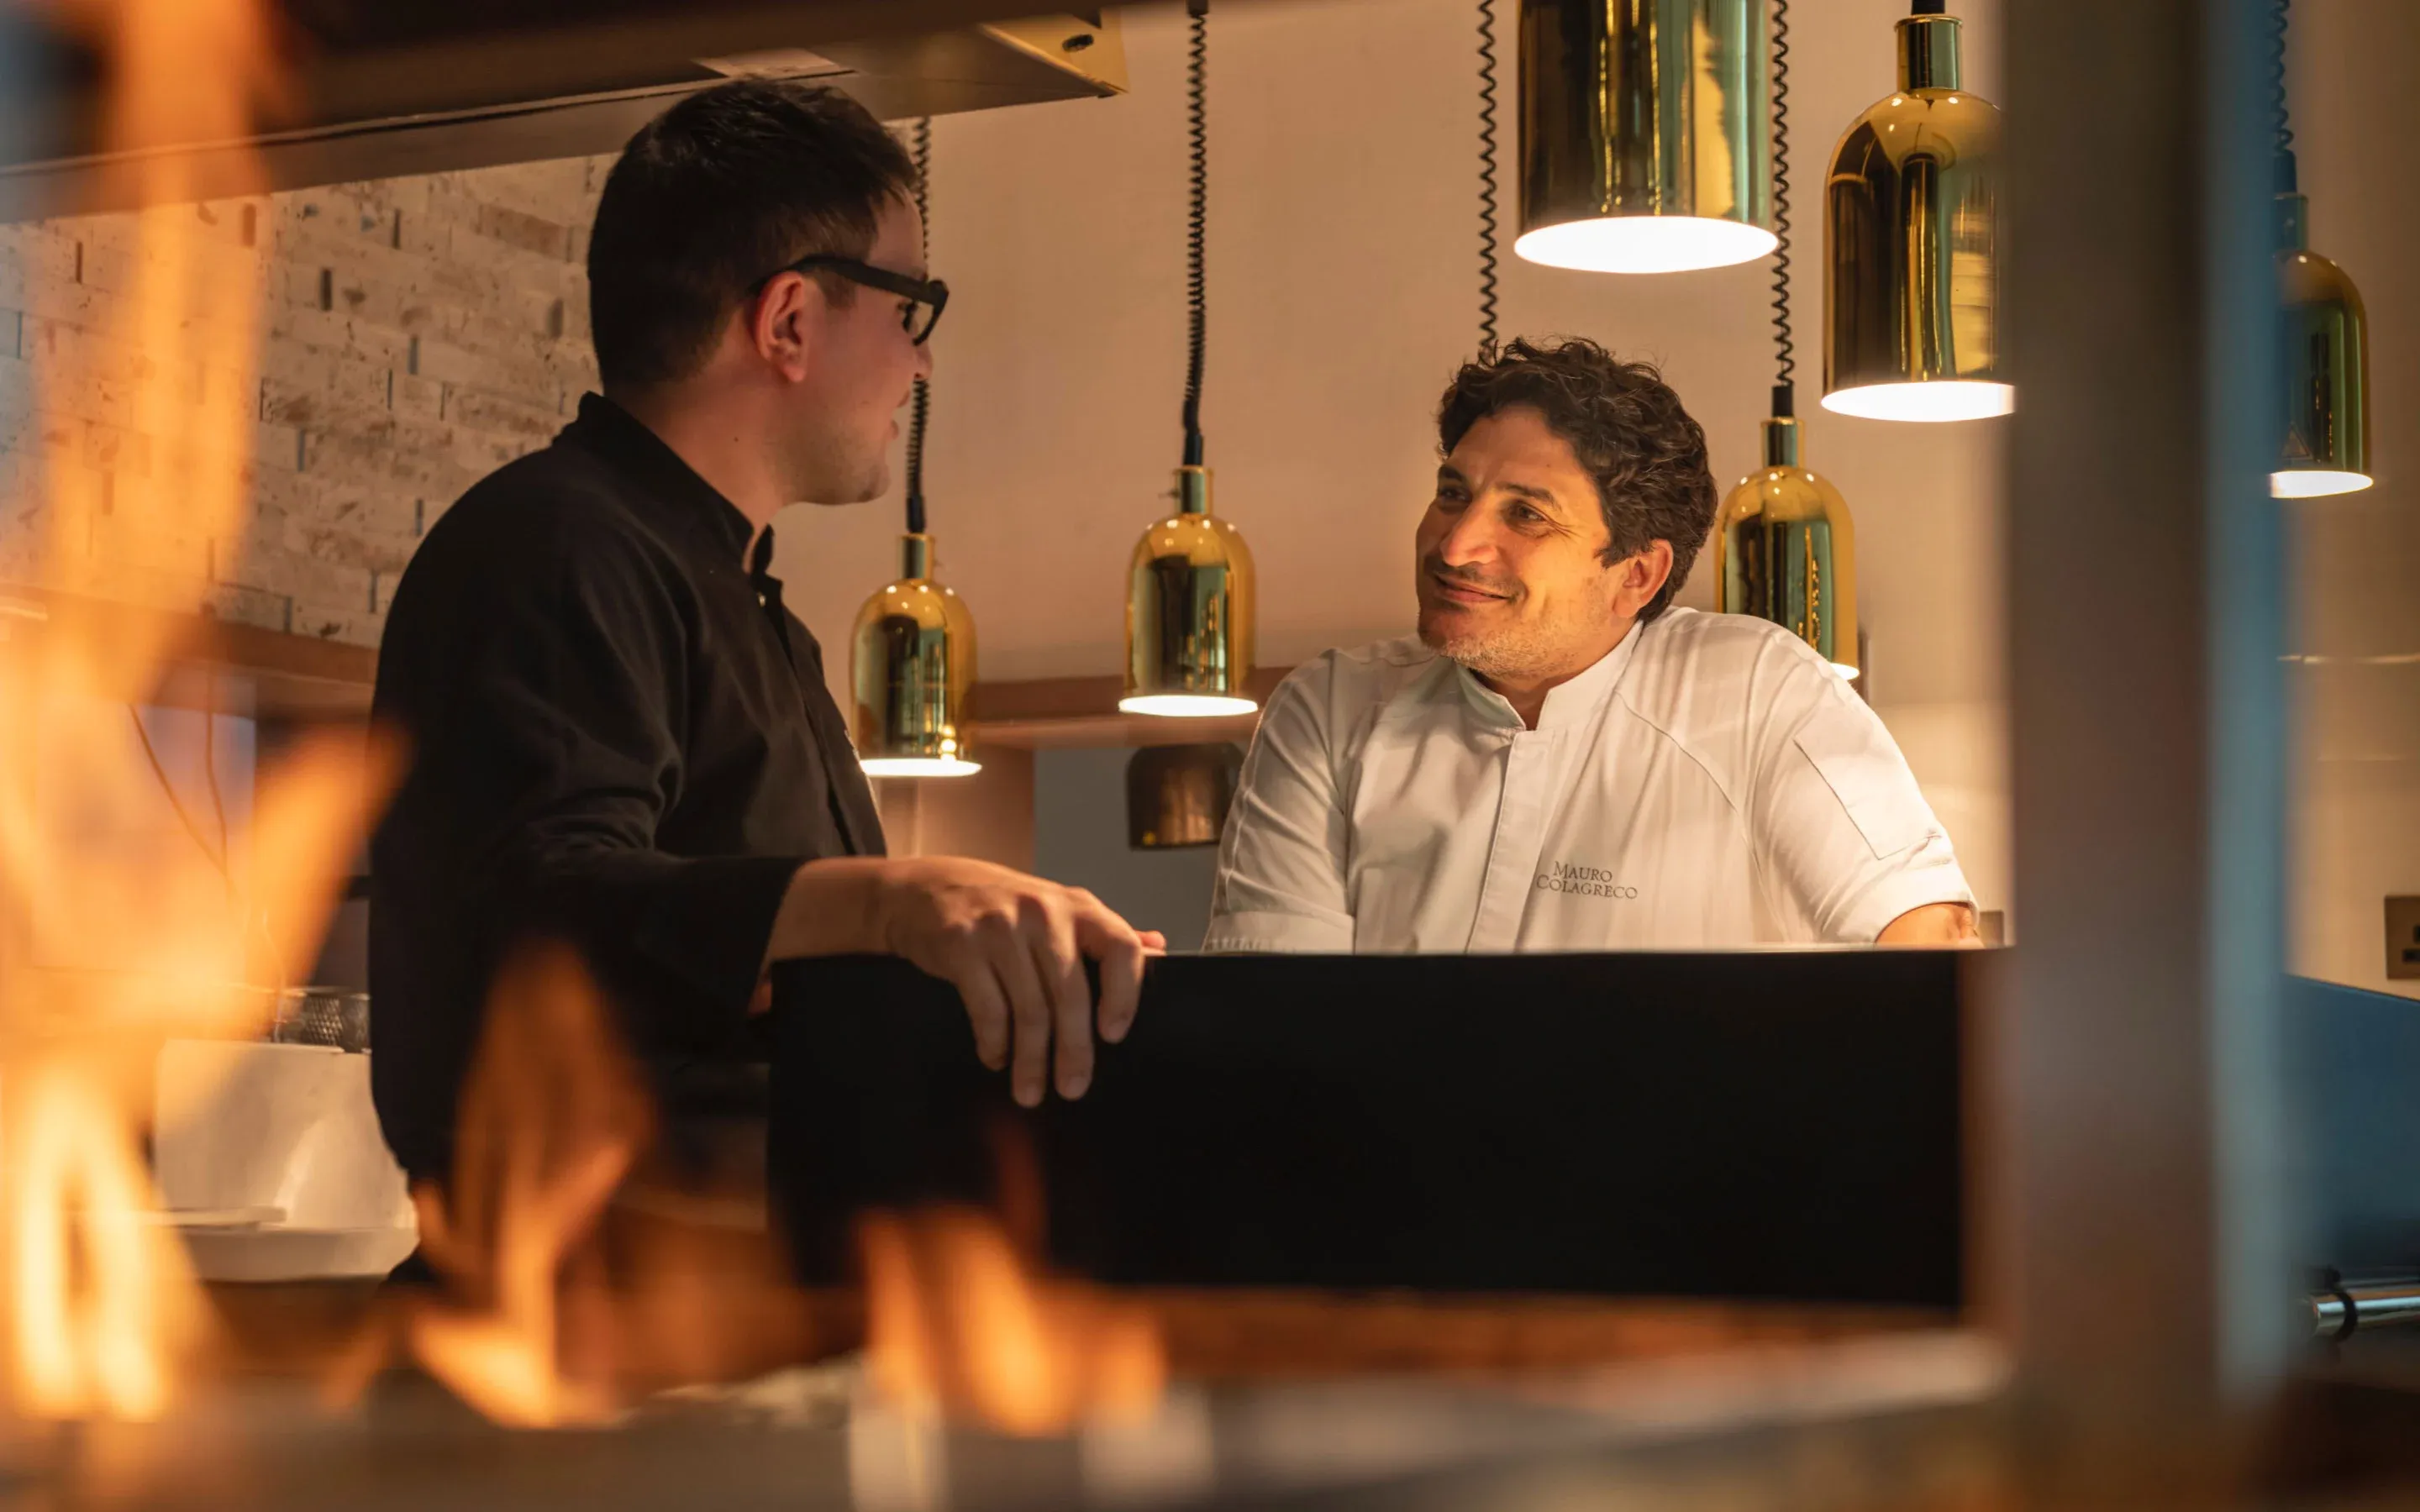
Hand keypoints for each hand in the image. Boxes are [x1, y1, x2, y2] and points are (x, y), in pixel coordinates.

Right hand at [868, 857, 1152, 1105]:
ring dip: (1030, 1060)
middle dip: (1073, 1050)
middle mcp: (1044, 913)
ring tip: (1030, 1091)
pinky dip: (994, 1043)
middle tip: (1073, 1088)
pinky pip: (987, 1009)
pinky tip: (996, 1058)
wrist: (924, 888)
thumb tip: (1158, 949)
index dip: (1125, 994)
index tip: (1114, 1034)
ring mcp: (1001, 928)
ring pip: (1028, 1009)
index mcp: (1077, 907)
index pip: (1121, 947)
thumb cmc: (1002, 905)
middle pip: (1070, 993)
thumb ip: (1104, 932)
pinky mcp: (962, 945)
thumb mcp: (1056, 907)